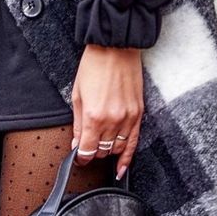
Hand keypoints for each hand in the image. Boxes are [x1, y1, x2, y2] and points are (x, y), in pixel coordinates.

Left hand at [71, 45, 143, 178]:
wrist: (115, 48)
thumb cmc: (94, 66)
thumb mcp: (77, 96)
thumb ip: (78, 125)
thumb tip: (77, 145)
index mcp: (94, 117)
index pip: (87, 151)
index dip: (81, 158)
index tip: (79, 158)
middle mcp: (112, 121)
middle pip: (102, 152)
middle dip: (93, 153)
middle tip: (88, 148)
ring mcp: (128, 118)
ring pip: (117, 149)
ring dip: (108, 152)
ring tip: (102, 149)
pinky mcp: (139, 113)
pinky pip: (134, 142)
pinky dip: (127, 157)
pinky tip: (122, 167)